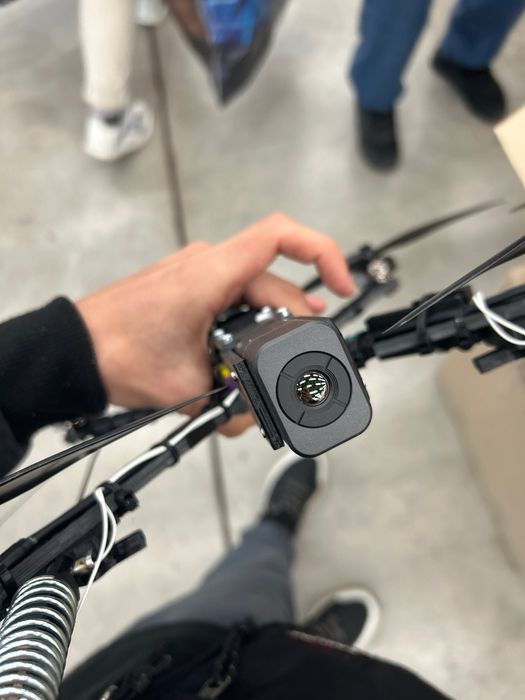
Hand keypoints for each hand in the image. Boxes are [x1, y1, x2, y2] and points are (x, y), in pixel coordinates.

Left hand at [76, 214, 353, 434]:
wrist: (73, 352)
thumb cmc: (115, 355)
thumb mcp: (187, 388)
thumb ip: (234, 404)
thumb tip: (261, 412)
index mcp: (211, 274)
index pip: (281, 238)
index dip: (323, 254)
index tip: (342, 285)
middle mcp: (208, 265)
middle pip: (277, 286)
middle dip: (294, 327)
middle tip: (298, 366)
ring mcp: (198, 274)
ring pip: (256, 295)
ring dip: (270, 330)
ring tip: (270, 368)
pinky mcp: (190, 289)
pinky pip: (234, 298)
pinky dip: (248, 326)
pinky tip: (249, 354)